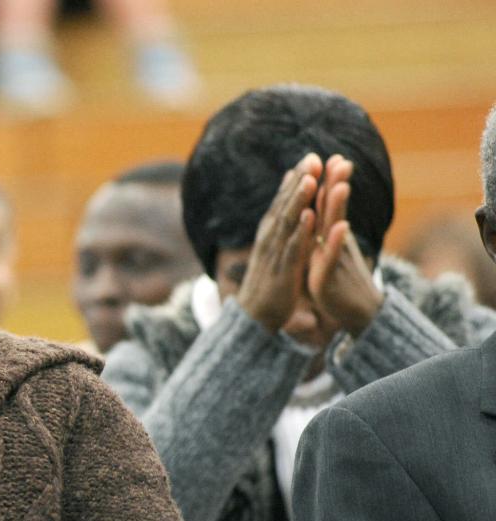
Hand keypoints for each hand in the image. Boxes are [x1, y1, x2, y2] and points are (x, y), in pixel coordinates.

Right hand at [236, 153, 320, 332]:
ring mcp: (274, 254)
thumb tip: (290, 206)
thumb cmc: (268, 283)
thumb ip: (281, 226)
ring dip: (298, 200)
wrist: (253, 316)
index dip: (296, 180)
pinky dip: (299, 232)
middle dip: (299, 182)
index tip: (310, 158)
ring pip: (287, 222)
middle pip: (285, 206)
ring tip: (311, 180)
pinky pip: (291, 248)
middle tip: (313, 158)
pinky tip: (309, 217)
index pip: (283, 202)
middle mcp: (269, 239)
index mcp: (270, 234)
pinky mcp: (281, 272)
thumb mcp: (274, 251)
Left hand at [307, 155, 383, 335]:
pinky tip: (340, 226)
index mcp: (329, 240)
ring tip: (340, 185)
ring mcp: (332, 260)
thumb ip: (328, 237)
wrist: (357, 317)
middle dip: (337, 186)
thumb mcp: (331, 257)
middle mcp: (333, 245)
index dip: (330, 185)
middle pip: (334, 212)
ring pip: (334, 230)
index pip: (328, 207)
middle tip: (341, 160)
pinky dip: (336, 242)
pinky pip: (333, 258)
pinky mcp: (327, 278)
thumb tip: (324, 215)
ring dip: (337, 207)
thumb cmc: (342, 286)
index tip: (335, 158)